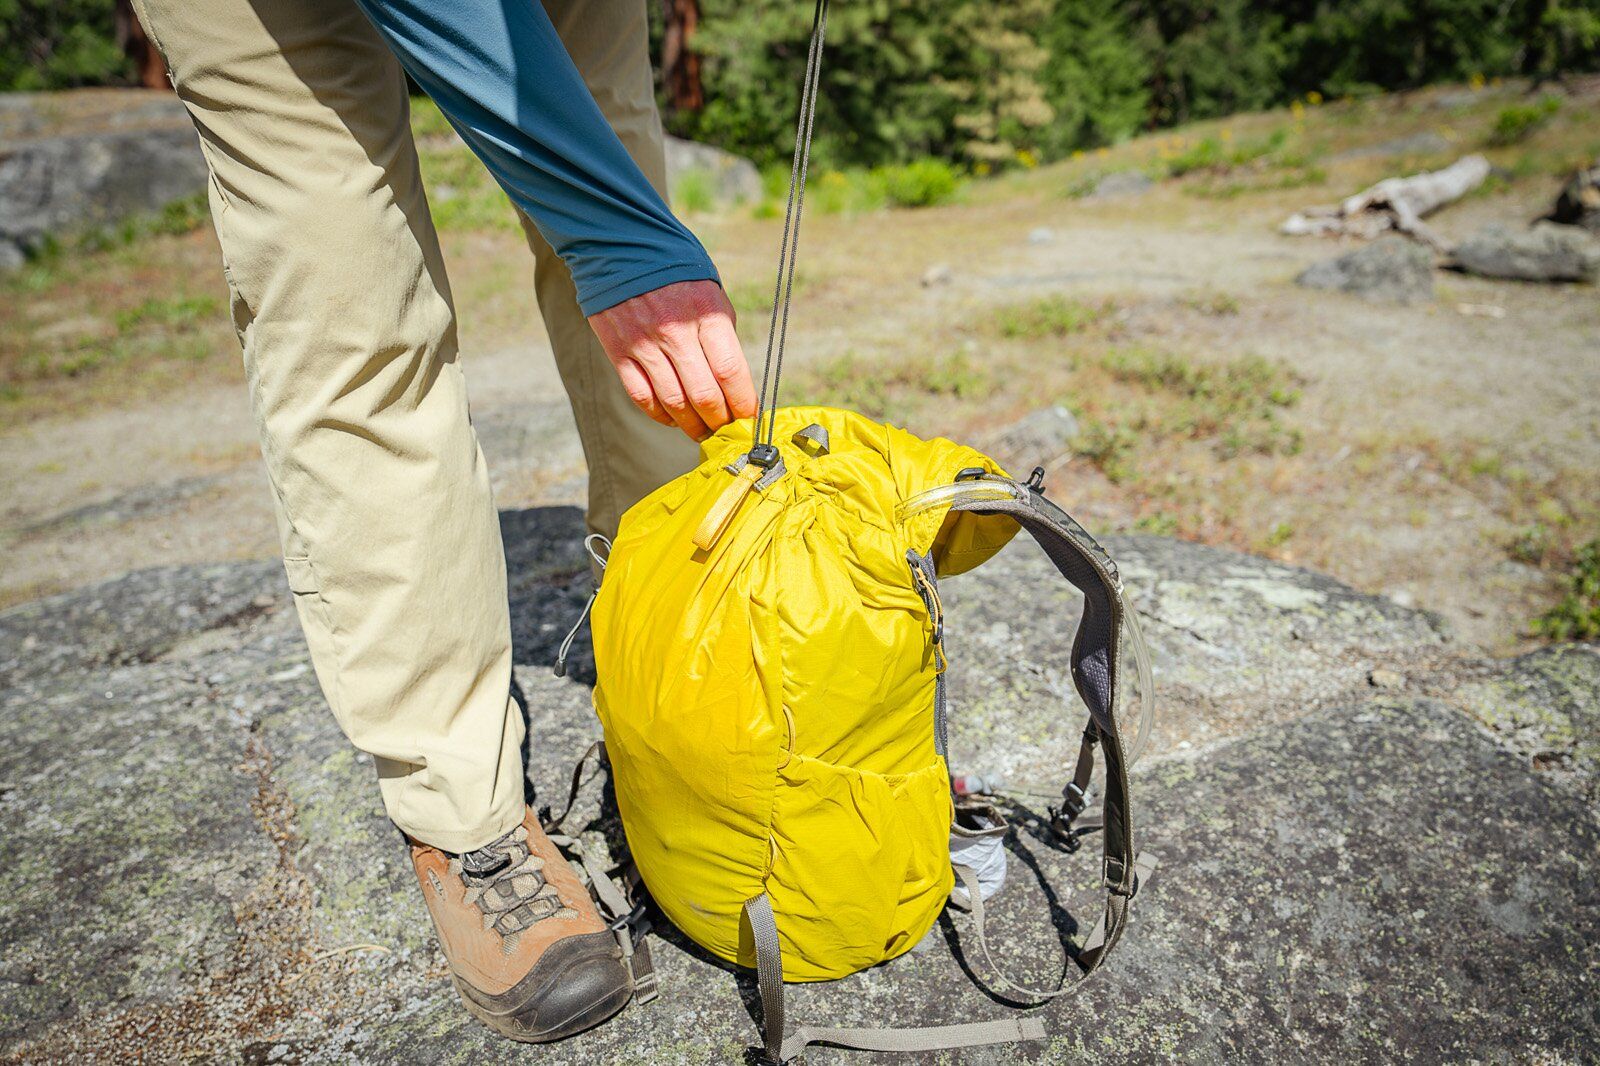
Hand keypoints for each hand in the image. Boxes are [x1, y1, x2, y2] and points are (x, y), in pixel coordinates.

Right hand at [587, 279, 755, 440]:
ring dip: (691, 425)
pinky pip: (642, 396)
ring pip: (673, 402)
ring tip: (702, 431)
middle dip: (719, 421)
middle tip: (726, 430)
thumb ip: (721, 337)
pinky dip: (660, 414)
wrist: (623, 248)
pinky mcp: (619, 351)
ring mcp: (644, 343)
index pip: (730, 372)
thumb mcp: (711, 296)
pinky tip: (672, 418)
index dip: (743, 403)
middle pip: (704, 395)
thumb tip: (732, 385)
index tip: (748, 416)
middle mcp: (675, 331)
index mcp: (706, 314)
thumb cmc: (677, 274)